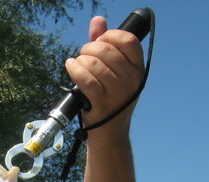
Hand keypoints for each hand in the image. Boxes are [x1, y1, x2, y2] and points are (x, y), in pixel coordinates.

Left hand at [65, 16, 144, 138]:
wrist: (109, 134)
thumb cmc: (110, 100)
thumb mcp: (115, 73)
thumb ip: (106, 45)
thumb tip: (98, 20)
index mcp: (137, 70)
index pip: (128, 41)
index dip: (110, 35)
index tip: (99, 41)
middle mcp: (131, 81)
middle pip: (107, 50)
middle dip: (89, 48)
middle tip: (83, 55)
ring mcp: (117, 93)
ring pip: (94, 64)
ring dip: (80, 60)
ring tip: (76, 63)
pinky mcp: (101, 104)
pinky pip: (86, 79)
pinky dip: (75, 69)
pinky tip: (70, 66)